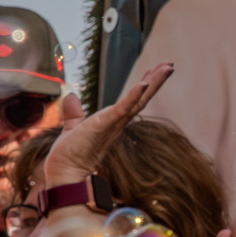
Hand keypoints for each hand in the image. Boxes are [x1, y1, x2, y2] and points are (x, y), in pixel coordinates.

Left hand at [41, 62, 172, 189]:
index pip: (134, 99)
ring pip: (139, 100)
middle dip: (157, 80)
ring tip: (167, 67)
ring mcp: (114, 123)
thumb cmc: (70, 155)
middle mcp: (119, 122)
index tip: (155, 69)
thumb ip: (74, 113)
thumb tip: (70, 97)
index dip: (145, 84)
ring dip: (153, 83)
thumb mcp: (72, 127)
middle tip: (169, 64)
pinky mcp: (105, 125)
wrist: (65, 172)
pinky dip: (134, 95)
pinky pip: (124, 108)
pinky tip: (144, 82)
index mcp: (113, 121)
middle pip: (143, 97)